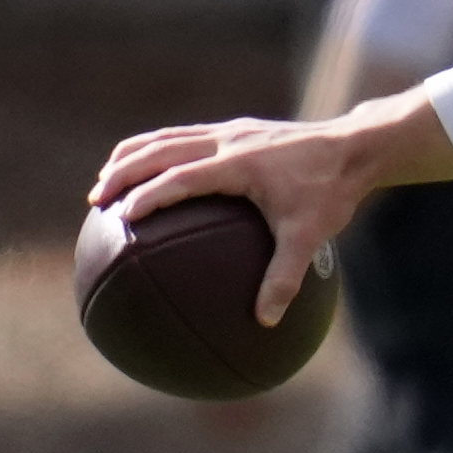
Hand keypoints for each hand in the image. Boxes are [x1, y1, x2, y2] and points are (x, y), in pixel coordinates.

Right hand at [87, 93, 452, 324]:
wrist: (357, 147)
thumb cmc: (332, 191)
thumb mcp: (310, 236)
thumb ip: (285, 278)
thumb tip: (265, 322)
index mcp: (238, 163)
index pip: (181, 177)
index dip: (149, 195)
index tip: (122, 217)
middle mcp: (228, 140)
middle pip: (161, 149)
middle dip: (123, 171)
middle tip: (96, 199)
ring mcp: (232, 131)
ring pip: (168, 136)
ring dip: (134, 155)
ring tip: (106, 181)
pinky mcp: (238, 130)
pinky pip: (186, 137)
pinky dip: (159, 151)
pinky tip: (151, 176)